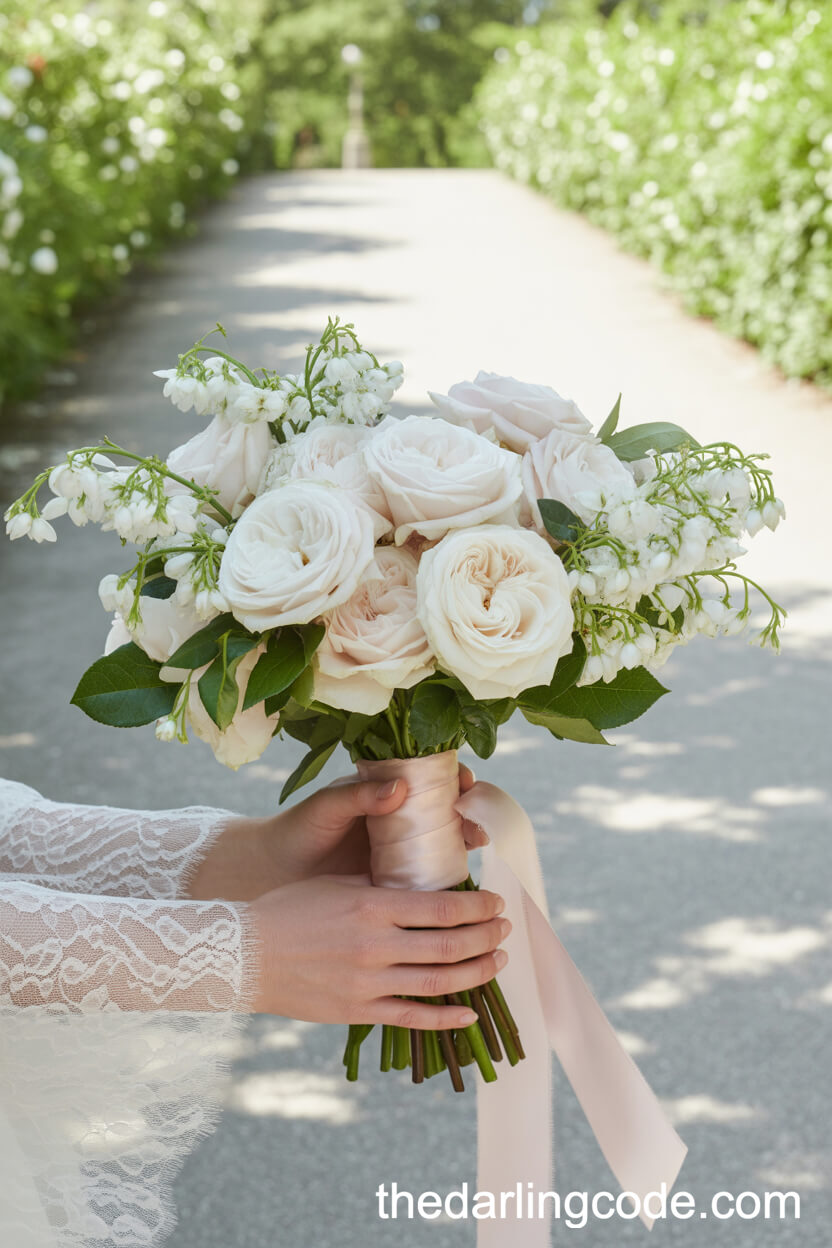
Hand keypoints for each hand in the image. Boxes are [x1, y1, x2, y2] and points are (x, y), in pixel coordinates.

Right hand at [250, 874, 509, 1026]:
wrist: (244, 955)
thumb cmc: (290, 910)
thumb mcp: (338, 886)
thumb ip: (382, 888)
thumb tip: (428, 887)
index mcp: (373, 906)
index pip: (443, 907)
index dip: (478, 907)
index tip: (495, 902)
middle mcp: (376, 945)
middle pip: (450, 944)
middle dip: (486, 937)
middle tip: (505, 929)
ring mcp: (368, 983)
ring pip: (439, 982)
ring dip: (477, 972)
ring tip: (498, 961)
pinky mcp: (358, 1011)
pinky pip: (412, 1017)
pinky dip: (446, 1018)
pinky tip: (470, 1013)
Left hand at [266, 763, 482, 884]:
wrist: (278, 872)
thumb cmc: (300, 829)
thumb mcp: (328, 806)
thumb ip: (360, 794)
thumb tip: (401, 786)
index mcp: (386, 791)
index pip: (430, 778)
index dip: (454, 777)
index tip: (466, 781)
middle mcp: (401, 819)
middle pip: (448, 810)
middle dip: (471, 810)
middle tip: (477, 817)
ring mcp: (402, 850)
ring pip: (447, 842)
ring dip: (467, 840)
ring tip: (477, 842)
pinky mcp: (398, 881)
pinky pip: (431, 877)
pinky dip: (450, 876)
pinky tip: (463, 879)